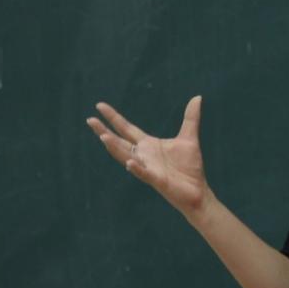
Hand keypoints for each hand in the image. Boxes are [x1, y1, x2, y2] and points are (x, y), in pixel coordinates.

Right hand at [86, 96, 210, 216]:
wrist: (198, 191)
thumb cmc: (190, 167)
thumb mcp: (189, 138)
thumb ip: (191, 118)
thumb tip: (197, 97)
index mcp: (148, 145)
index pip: (127, 128)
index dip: (114, 118)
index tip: (99, 106)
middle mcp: (144, 156)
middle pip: (119, 142)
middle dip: (104, 131)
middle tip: (90, 120)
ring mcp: (148, 168)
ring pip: (126, 157)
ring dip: (115, 148)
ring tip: (103, 137)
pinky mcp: (157, 180)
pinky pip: (144, 173)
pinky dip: (136, 168)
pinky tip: (130, 162)